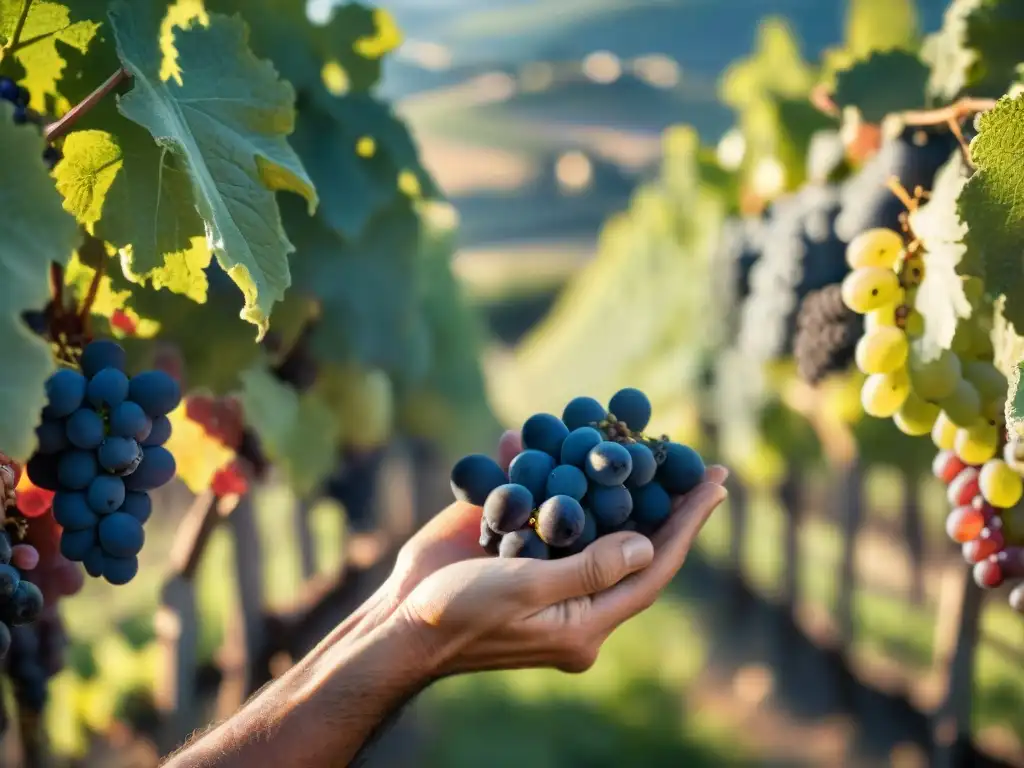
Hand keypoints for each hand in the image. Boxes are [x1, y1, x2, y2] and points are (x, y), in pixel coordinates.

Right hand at [393, 431, 727, 676]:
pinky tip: (553, 434)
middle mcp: (574, 593)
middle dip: (663, 500)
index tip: (715, 485)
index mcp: (586, 620)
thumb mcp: (526, 594)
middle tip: (694, 460)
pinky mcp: (513, 542)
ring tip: (643, 440)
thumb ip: (587, 570)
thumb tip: (645, 544)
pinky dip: (546, 468)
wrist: (398, 621)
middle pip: (631, 542)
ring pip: (589, 520)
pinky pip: (541, 502)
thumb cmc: (459, 617)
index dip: (685, 526)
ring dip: (611, 480)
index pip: (651, 568)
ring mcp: (544, 566)